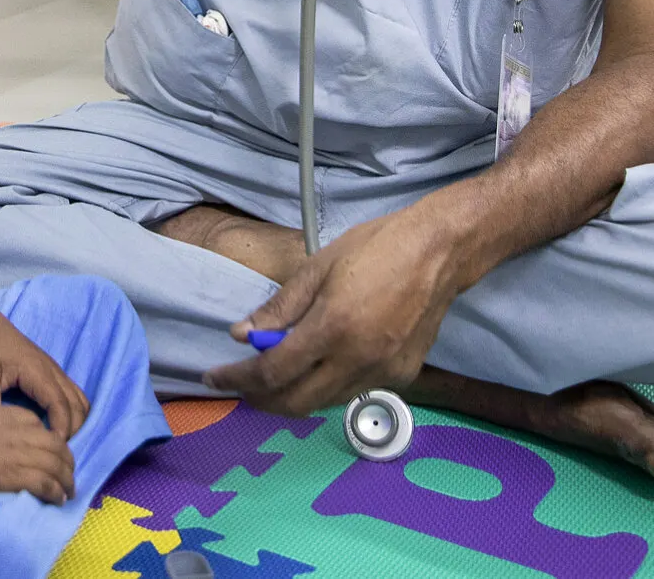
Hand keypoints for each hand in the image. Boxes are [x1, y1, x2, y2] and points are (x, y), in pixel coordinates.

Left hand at [0, 303, 91, 439]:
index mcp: (37, 372)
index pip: (60, 405)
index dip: (62, 429)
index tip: (53, 450)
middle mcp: (52, 371)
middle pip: (78, 406)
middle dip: (73, 431)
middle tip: (56, 453)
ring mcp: (55, 371)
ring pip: (81, 401)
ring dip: (77, 423)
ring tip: (59, 444)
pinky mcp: (53, 373)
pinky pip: (74, 395)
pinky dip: (75, 413)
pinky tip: (60, 428)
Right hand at [0, 400, 76, 502]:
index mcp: (12, 414)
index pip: (43, 429)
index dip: (51, 445)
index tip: (51, 456)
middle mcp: (22, 432)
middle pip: (58, 448)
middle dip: (67, 463)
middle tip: (68, 476)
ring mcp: (19, 454)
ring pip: (57, 467)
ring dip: (67, 481)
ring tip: (69, 492)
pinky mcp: (12, 476)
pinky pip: (45, 484)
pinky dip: (56, 492)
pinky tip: (59, 499)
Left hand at [203, 205, 461, 414]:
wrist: (439, 252)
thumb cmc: (376, 249)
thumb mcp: (317, 267)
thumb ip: (279, 307)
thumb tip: (242, 334)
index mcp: (332, 327)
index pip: (272, 371)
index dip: (237, 379)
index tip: (214, 378)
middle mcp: (358, 360)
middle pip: (296, 402)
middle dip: (260, 399)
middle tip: (240, 385)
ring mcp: (383, 373)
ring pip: (325, 403)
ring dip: (293, 395)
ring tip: (274, 375)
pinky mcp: (402, 376)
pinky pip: (353, 393)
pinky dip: (327, 386)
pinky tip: (319, 366)